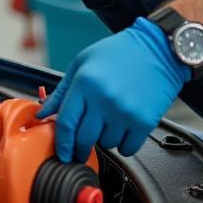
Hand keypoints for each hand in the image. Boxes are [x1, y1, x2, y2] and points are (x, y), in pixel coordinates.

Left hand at [37, 17, 189, 161]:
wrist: (158, 48)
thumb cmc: (120, 52)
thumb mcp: (83, 62)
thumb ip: (62, 90)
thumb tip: (43, 113)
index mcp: (85, 83)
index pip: (66, 123)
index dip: (62, 144)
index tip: (63, 154)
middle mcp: (104, 99)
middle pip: (84, 139)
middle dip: (80, 148)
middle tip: (82, 147)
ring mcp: (125, 111)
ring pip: (107, 144)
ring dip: (106, 139)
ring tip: (112, 119)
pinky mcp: (144, 121)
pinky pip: (128, 148)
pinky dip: (125, 143)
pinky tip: (125, 127)